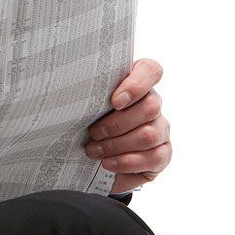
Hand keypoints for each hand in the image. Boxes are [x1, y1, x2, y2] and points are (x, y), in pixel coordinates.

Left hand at [84, 58, 171, 192]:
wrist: (86, 155)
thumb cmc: (84, 121)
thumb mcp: (83, 105)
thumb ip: (87, 93)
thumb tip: (72, 91)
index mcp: (136, 82)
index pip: (150, 70)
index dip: (136, 84)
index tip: (114, 102)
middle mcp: (153, 103)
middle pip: (150, 106)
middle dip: (117, 124)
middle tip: (93, 133)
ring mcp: (161, 128)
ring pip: (149, 134)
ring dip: (117, 145)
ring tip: (93, 151)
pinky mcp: (162, 153)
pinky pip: (154, 157)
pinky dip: (127, 162)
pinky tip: (108, 163)